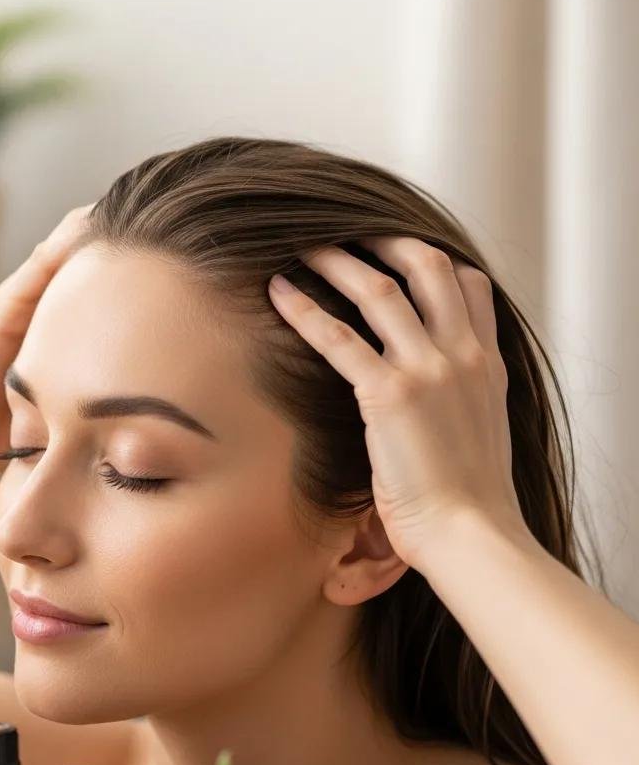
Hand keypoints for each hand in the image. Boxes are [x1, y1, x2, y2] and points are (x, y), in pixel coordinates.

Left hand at [267, 238, 526, 571]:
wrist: (471, 533)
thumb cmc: (469, 500)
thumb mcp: (482, 433)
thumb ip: (462, 397)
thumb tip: (436, 394)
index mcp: (487, 364)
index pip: (470, 285)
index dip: (433, 260)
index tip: (399, 251)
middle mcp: (461, 355)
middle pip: (426, 268)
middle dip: (384, 241)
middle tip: (348, 231)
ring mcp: (427, 370)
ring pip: (378, 292)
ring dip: (336, 262)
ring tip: (303, 247)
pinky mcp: (389, 395)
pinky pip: (338, 338)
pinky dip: (304, 311)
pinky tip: (277, 293)